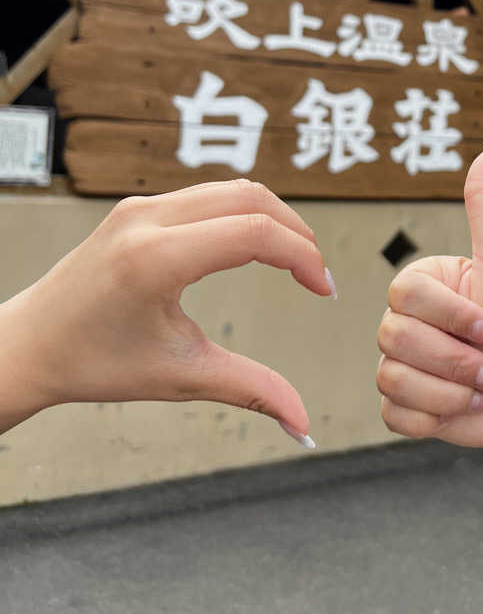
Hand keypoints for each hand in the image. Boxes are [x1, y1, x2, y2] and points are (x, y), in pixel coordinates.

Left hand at [0, 179, 334, 443]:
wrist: (29, 346)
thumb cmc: (91, 362)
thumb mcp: (179, 377)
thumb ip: (250, 390)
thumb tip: (301, 423)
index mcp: (155, 259)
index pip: (254, 233)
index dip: (302, 257)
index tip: (322, 289)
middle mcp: (147, 220)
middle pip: (251, 197)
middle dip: (296, 233)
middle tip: (315, 274)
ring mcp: (140, 207)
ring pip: (232, 189)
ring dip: (272, 219)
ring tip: (293, 260)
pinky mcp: (138, 208)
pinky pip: (208, 195)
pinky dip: (244, 214)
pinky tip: (255, 247)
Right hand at [377, 145, 482, 464]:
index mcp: (424, 285)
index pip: (404, 295)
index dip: (452, 317)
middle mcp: (407, 322)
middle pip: (393, 338)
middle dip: (457, 360)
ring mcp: (405, 366)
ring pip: (393, 379)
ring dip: (453, 392)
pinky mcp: (408, 409)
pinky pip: (393, 416)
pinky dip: (436, 417)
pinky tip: (466, 410)